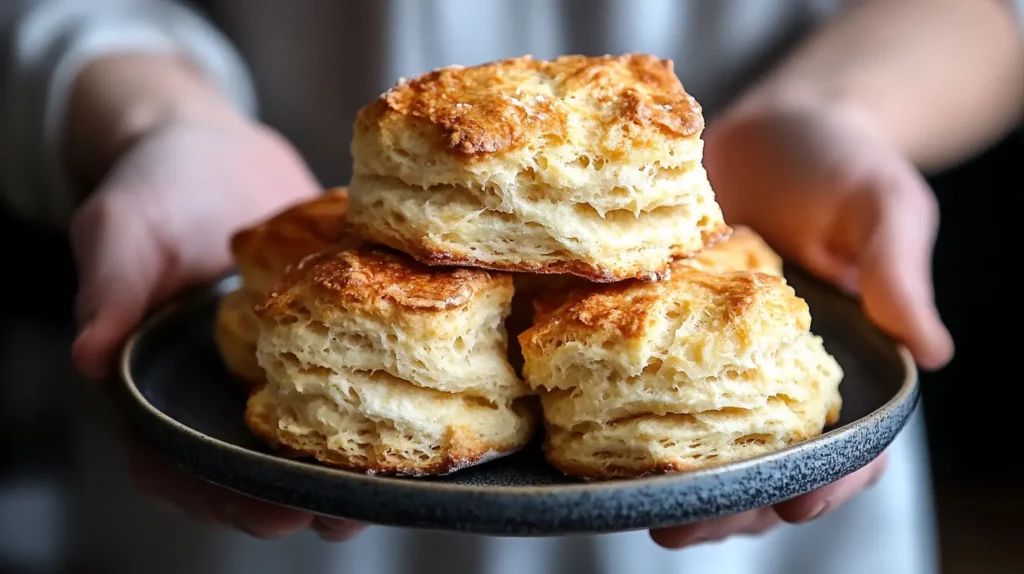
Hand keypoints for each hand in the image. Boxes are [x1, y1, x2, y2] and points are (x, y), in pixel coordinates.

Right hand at [69, 106, 362, 539]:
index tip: (274, 514)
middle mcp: (219, 392)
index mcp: (159, 387)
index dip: (225, 497)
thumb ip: (110, 286)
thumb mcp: (122, 227)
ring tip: (397, 484)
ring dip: (350, 465)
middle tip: (351, 512)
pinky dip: (381, 399)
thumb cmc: (156, 188)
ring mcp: (273, 372)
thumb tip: (88, 351)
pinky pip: (349, 381)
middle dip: (303, 496)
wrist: (216, 151)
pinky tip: (424, 410)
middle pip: (255, 466)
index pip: (181, 463)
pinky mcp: (321, 342)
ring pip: (309, 437)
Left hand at [649, 98, 951, 548]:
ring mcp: (722, 361)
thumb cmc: (841, 163)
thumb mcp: (883, 205)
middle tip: (692, 525)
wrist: (770, 126)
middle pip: (769, 463)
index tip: (800, 500)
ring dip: (684, 483)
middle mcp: (782, 375)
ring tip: (648, 509)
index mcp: (850, 362)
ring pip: (712, 445)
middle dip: (736, 504)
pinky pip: (655, 390)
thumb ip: (899, 270)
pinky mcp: (670, 336)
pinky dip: (635, 422)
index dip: (832, 479)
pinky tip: (605, 445)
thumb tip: (933, 349)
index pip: (853, 443)